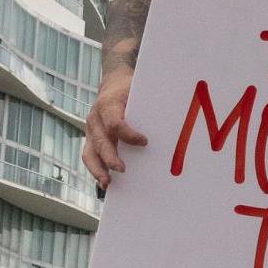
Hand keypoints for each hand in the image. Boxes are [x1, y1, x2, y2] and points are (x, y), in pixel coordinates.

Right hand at [83, 67, 145, 188]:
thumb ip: (150, 103)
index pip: (115, 122)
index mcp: (108, 104)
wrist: (113, 84)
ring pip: (89, 153)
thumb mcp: (139, 90)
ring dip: (97, 169)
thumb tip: (178, 118)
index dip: (128, 134)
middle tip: (122, 170)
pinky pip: (90, 156)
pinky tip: (105, 182)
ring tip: (107, 183)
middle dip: (110, 157)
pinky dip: (96, 170)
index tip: (145, 142)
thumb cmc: (130, 89)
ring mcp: (91, 130)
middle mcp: (95, 118)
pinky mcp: (92, 139)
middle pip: (101, 141)